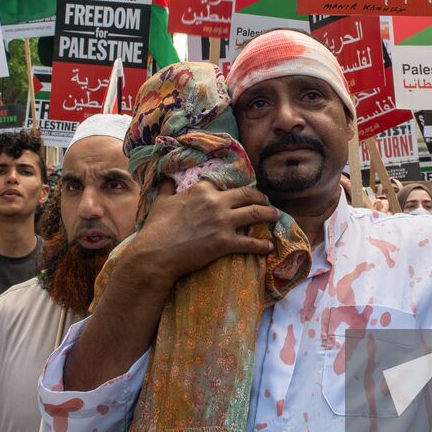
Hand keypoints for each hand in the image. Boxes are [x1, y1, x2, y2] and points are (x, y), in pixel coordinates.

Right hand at [130, 180, 275, 283]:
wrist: (155, 254)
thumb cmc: (156, 228)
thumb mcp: (161, 202)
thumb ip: (167, 187)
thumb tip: (167, 177)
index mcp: (201, 190)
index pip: (224, 181)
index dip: (236, 185)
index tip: (242, 190)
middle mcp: (216, 202)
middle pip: (247, 194)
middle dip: (260, 197)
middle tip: (266, 201)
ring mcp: (222, 222)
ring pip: (256, 213)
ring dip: (269, 214)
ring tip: (276, 216)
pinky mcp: (225, 242)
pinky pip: (251, 243)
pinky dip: (263, 245)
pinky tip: (269, 246)